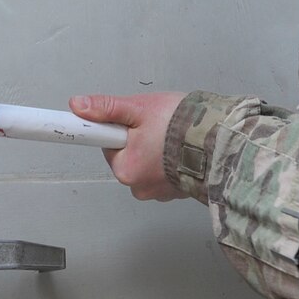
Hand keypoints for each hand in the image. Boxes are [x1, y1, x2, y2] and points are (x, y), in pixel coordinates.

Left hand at [68, 91, 186, 200]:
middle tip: (159, 126)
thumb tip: (77, 105)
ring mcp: (161, 193)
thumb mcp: (139, 109)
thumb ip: (106, 109)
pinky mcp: (179, 192)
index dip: (122, 129)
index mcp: (125, 169)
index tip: (135, 122)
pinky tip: (184, 150)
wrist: (221, 140)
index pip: (111, 147)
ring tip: (175, 136)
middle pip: (130, 157)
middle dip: (141, 141)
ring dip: (158, 152)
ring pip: (149, 166)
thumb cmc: (180, 126)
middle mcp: (139, 187)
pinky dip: (172, 162)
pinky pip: (167, 174)